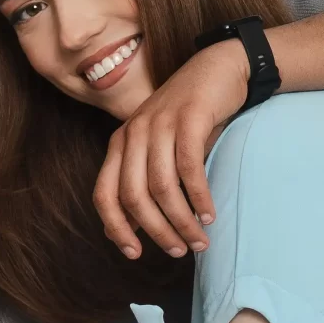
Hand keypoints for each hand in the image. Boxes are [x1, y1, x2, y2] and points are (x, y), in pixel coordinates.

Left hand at [95, 38, 249, 258]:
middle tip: (179, 251)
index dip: (116, 228)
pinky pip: (188, 168)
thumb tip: (125, 229)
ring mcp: (159, 124)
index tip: (135, 254)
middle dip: (156, 231)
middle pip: (134, 197)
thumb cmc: (189, 118)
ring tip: (199, 241)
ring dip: (181, 220)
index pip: (104, 194)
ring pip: (162, 187)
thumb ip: (140, 183)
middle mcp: (133, 133)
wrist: (219, 68)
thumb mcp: (158, 149)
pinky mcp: (188, 118)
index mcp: (120, 144)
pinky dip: (199, 197)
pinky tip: (209, 214)